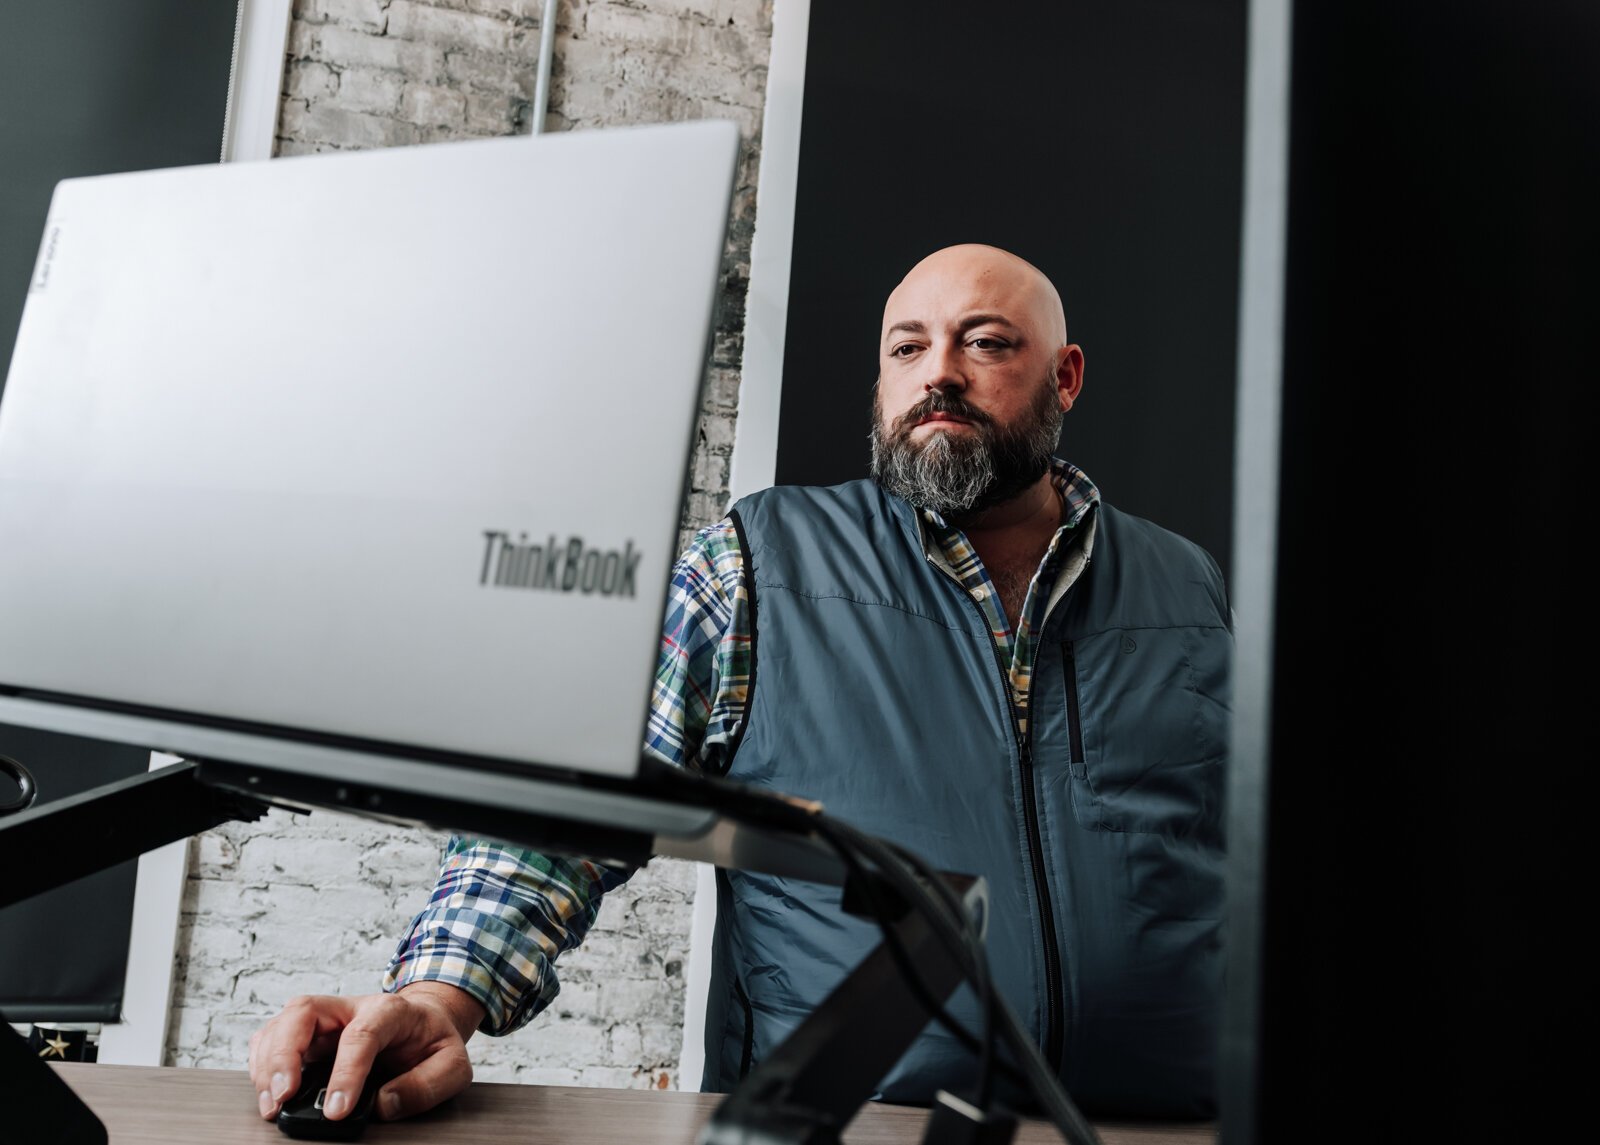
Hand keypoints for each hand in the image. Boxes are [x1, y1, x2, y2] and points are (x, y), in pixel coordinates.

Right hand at [248, 982, 485, 1122]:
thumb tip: (383, 1103)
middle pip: (305, 1011)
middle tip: (282, 1096)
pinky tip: (267, 1092)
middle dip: (286, 1054)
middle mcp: (351, 1008)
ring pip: (282, 1023)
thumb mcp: (453, 1065)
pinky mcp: (308, 1035)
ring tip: (271, 1103)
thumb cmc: (434, 1043)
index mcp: (391, 1010)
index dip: (345, 1072)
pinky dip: (261, 1064)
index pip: (361, 1034)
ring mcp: (325, 1019)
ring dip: (268, 1062)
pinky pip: (273, 1038)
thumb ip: (426, 1085)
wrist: (426, 1023)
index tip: (336, 1111)